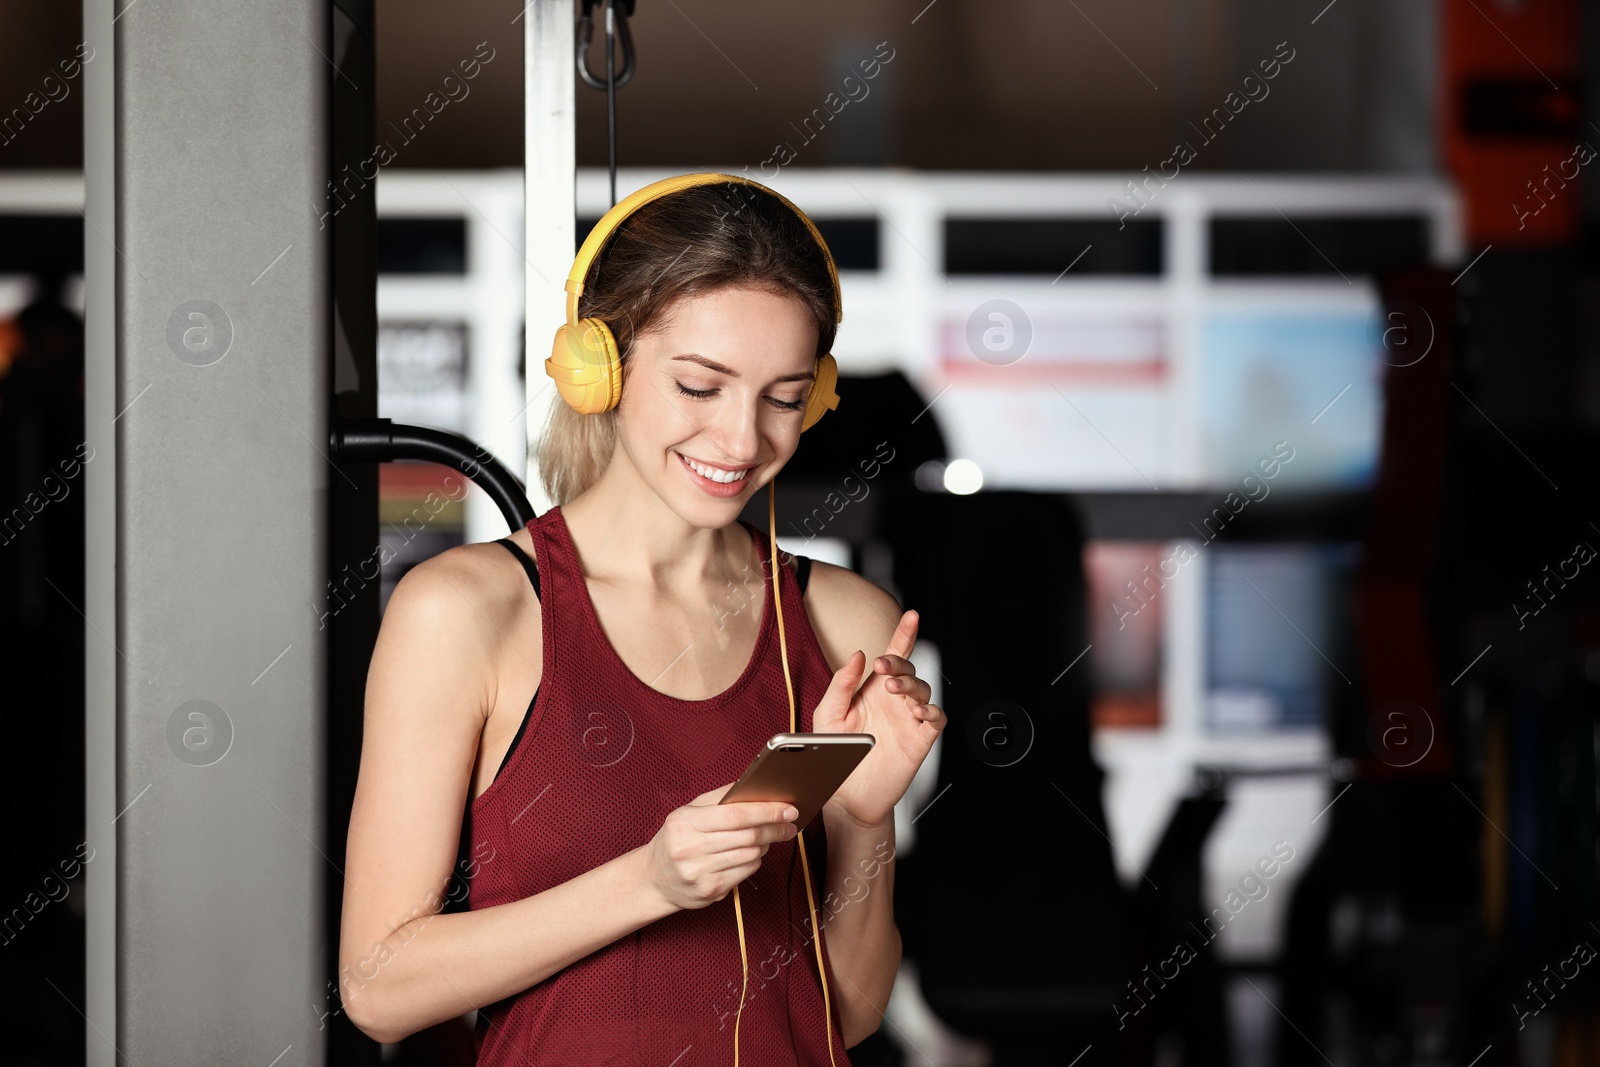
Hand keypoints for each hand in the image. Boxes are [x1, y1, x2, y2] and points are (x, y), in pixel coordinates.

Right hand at [641, 782, 799, 910]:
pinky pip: (746, 872)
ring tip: (768, 836)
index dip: (766, 811)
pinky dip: (755, 861)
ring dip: (766, 844)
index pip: (736, 815)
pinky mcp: (710, 891)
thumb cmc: (676, 840)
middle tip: (788, 824)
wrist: (655, 878)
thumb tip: (752, 784)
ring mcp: (699, 873)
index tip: (787, 808)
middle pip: (747, 836)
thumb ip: (720, 797)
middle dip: (774, 828)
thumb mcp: (689, 812)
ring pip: (750, 855)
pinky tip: (751, 854)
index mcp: (685, 823)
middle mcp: (690, 849)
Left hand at [811, 609, 945, 829]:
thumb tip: (859, 656)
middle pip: (908, 670)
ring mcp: (909, 719)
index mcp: (873, 690)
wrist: (847, 796)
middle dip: (898, 663)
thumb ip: (841, 684)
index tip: (911, 616)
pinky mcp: (920, 739)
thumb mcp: (828, 714)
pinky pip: (936, 718)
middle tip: (882, 668)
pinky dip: (931, 710)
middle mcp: (894, 701)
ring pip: (923, 690)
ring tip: (894, 689)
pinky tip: (917, 711)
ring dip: (911, 684)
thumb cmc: (836, 755)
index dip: (904, 635)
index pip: (892, 657)